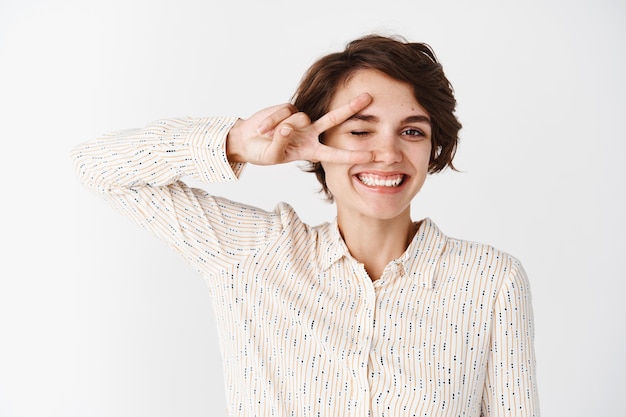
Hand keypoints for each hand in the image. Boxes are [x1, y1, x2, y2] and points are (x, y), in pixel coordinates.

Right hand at [226, 93, 372, 164]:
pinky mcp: (288, 109)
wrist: (246, 140)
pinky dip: (272, 122)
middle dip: (350, 108)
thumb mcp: (272, 155)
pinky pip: (284, 113)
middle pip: (333, 119)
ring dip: (283, 129)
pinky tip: (263, 129)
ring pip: (302, 119)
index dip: (353, 155)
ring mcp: (300, 120)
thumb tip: (288, 127)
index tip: (372, 156)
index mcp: (311, 151)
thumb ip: (281, 143)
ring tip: (268, 136)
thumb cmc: (262, 152)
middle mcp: (310, 134)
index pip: (336, 154)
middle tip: (368, 97)